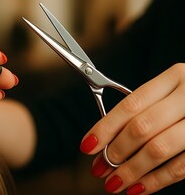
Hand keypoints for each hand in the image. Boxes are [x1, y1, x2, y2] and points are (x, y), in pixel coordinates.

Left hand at [81, 63, 184, 193]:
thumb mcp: (169, 93)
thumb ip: (141, 110)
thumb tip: (104, 139)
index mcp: (174, 77)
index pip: (130, 105)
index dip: (105, 128)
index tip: (87, 146)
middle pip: (142, 127)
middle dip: (115, 151)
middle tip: (99, 167)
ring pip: (159, 148)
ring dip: (131, 170)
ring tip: (113, 183)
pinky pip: (181, 167)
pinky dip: (156, 180)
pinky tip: (137, 188)